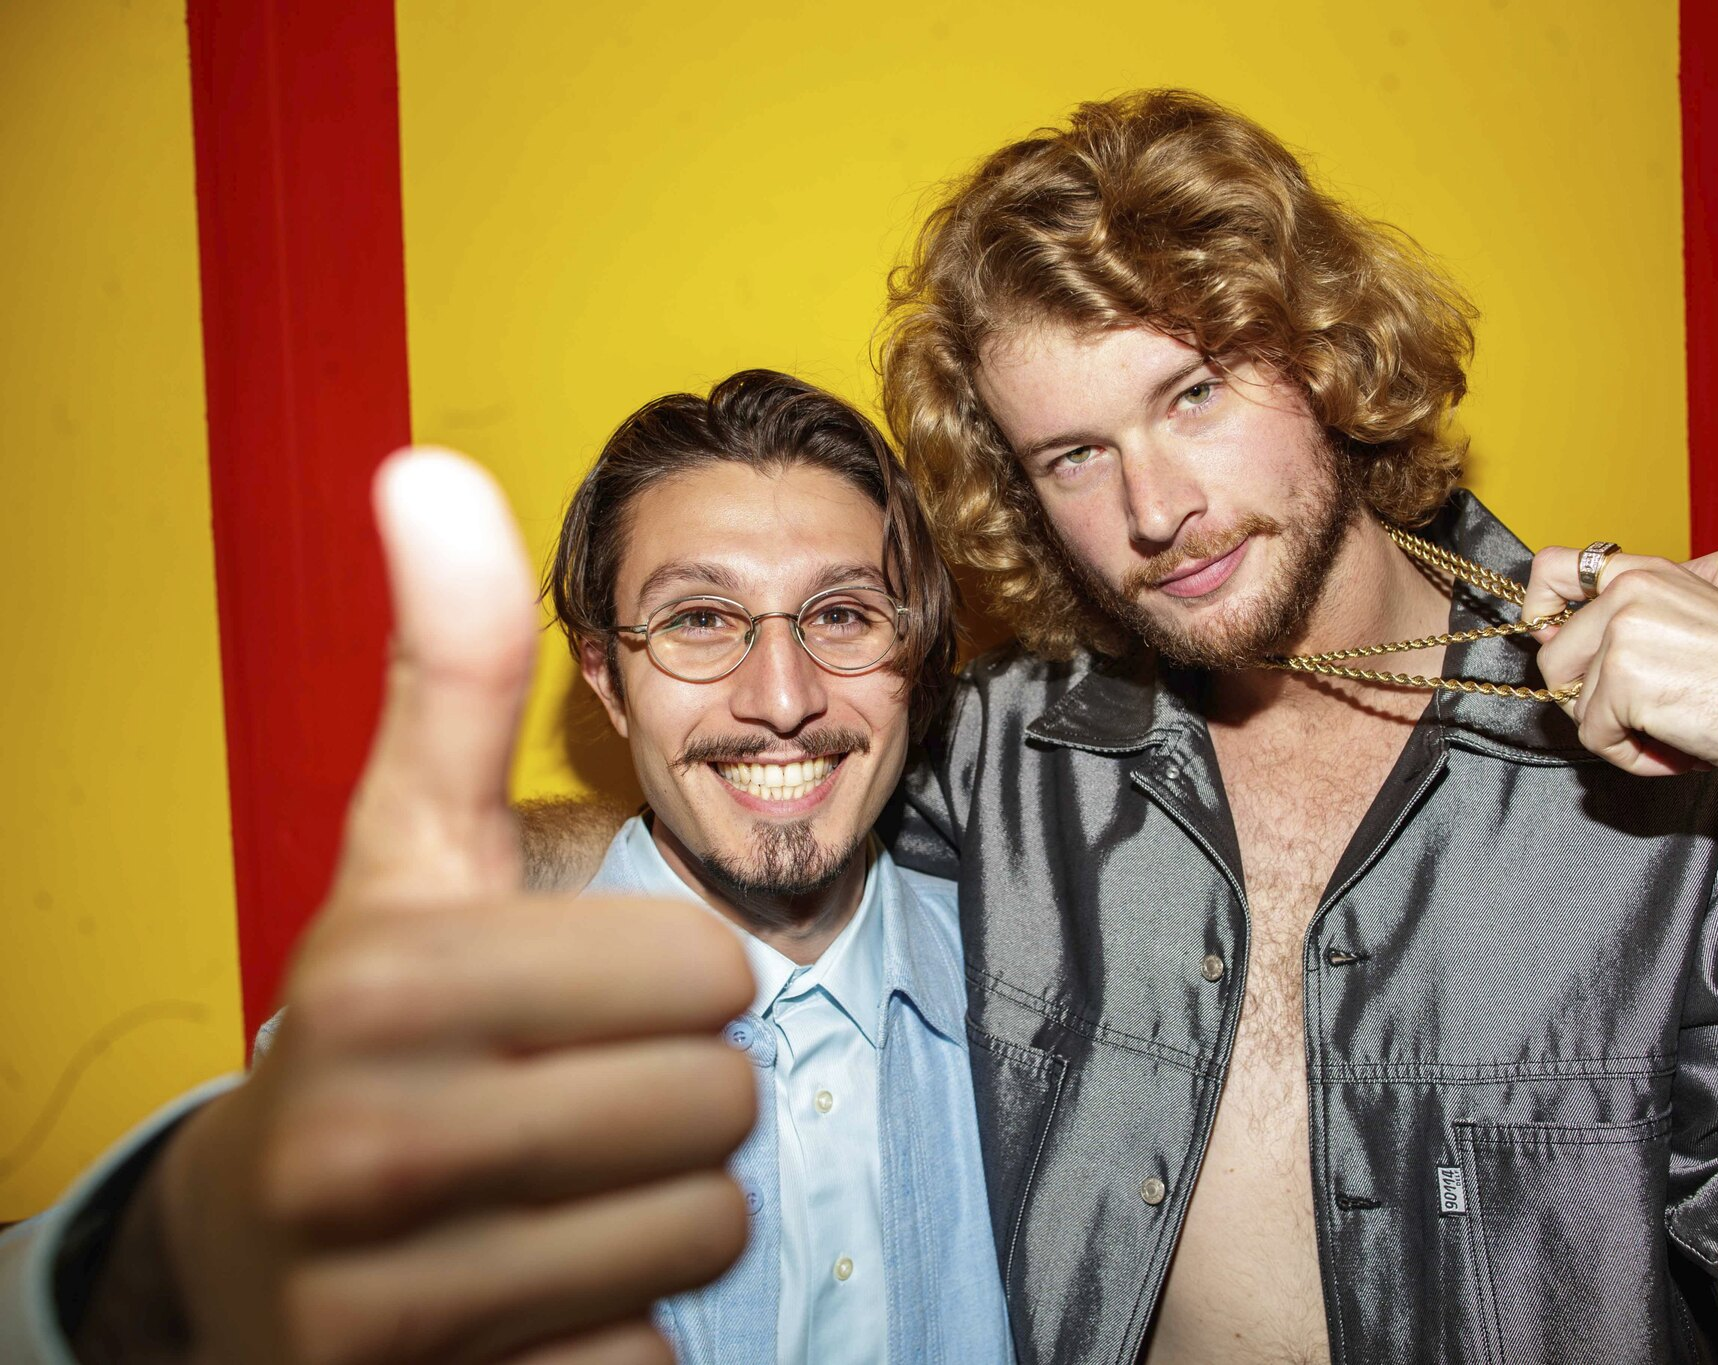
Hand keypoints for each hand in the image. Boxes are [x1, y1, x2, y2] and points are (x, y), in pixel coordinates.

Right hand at [138, 451, 754, 1364]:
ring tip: (552, 1189)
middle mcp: (365, 1148)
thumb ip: (443, 669)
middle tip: (569, 1102)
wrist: (257, 1242)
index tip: (579, 1000)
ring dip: (662, 1209)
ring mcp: (390, 1306)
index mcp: (376, 980)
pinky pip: (658, 1355)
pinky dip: (627, 1326)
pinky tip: (534, 1294)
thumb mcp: (404, 845)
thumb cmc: (378, 1023)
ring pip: (707, 1229)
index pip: (702, 973)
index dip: (673, 982)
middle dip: (676, 1099)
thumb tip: (428, 465)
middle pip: (716, 1104)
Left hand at [1519, 548, 1717, 826]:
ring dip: (1620, 730)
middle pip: (1555, 657)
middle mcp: (1634, 587)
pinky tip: (1682, 747)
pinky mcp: (1623, 677)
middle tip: (1658, 711)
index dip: (1541, 613)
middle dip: (1594, 698)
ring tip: (1681, 728)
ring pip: (1574, 701)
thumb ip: (1664, 601)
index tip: (1553, 645)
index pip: (1554, 568)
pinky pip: (1594, 736)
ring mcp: (1625, 629)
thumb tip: (1593, 615)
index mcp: (1654, 570)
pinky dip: (1632, 757)